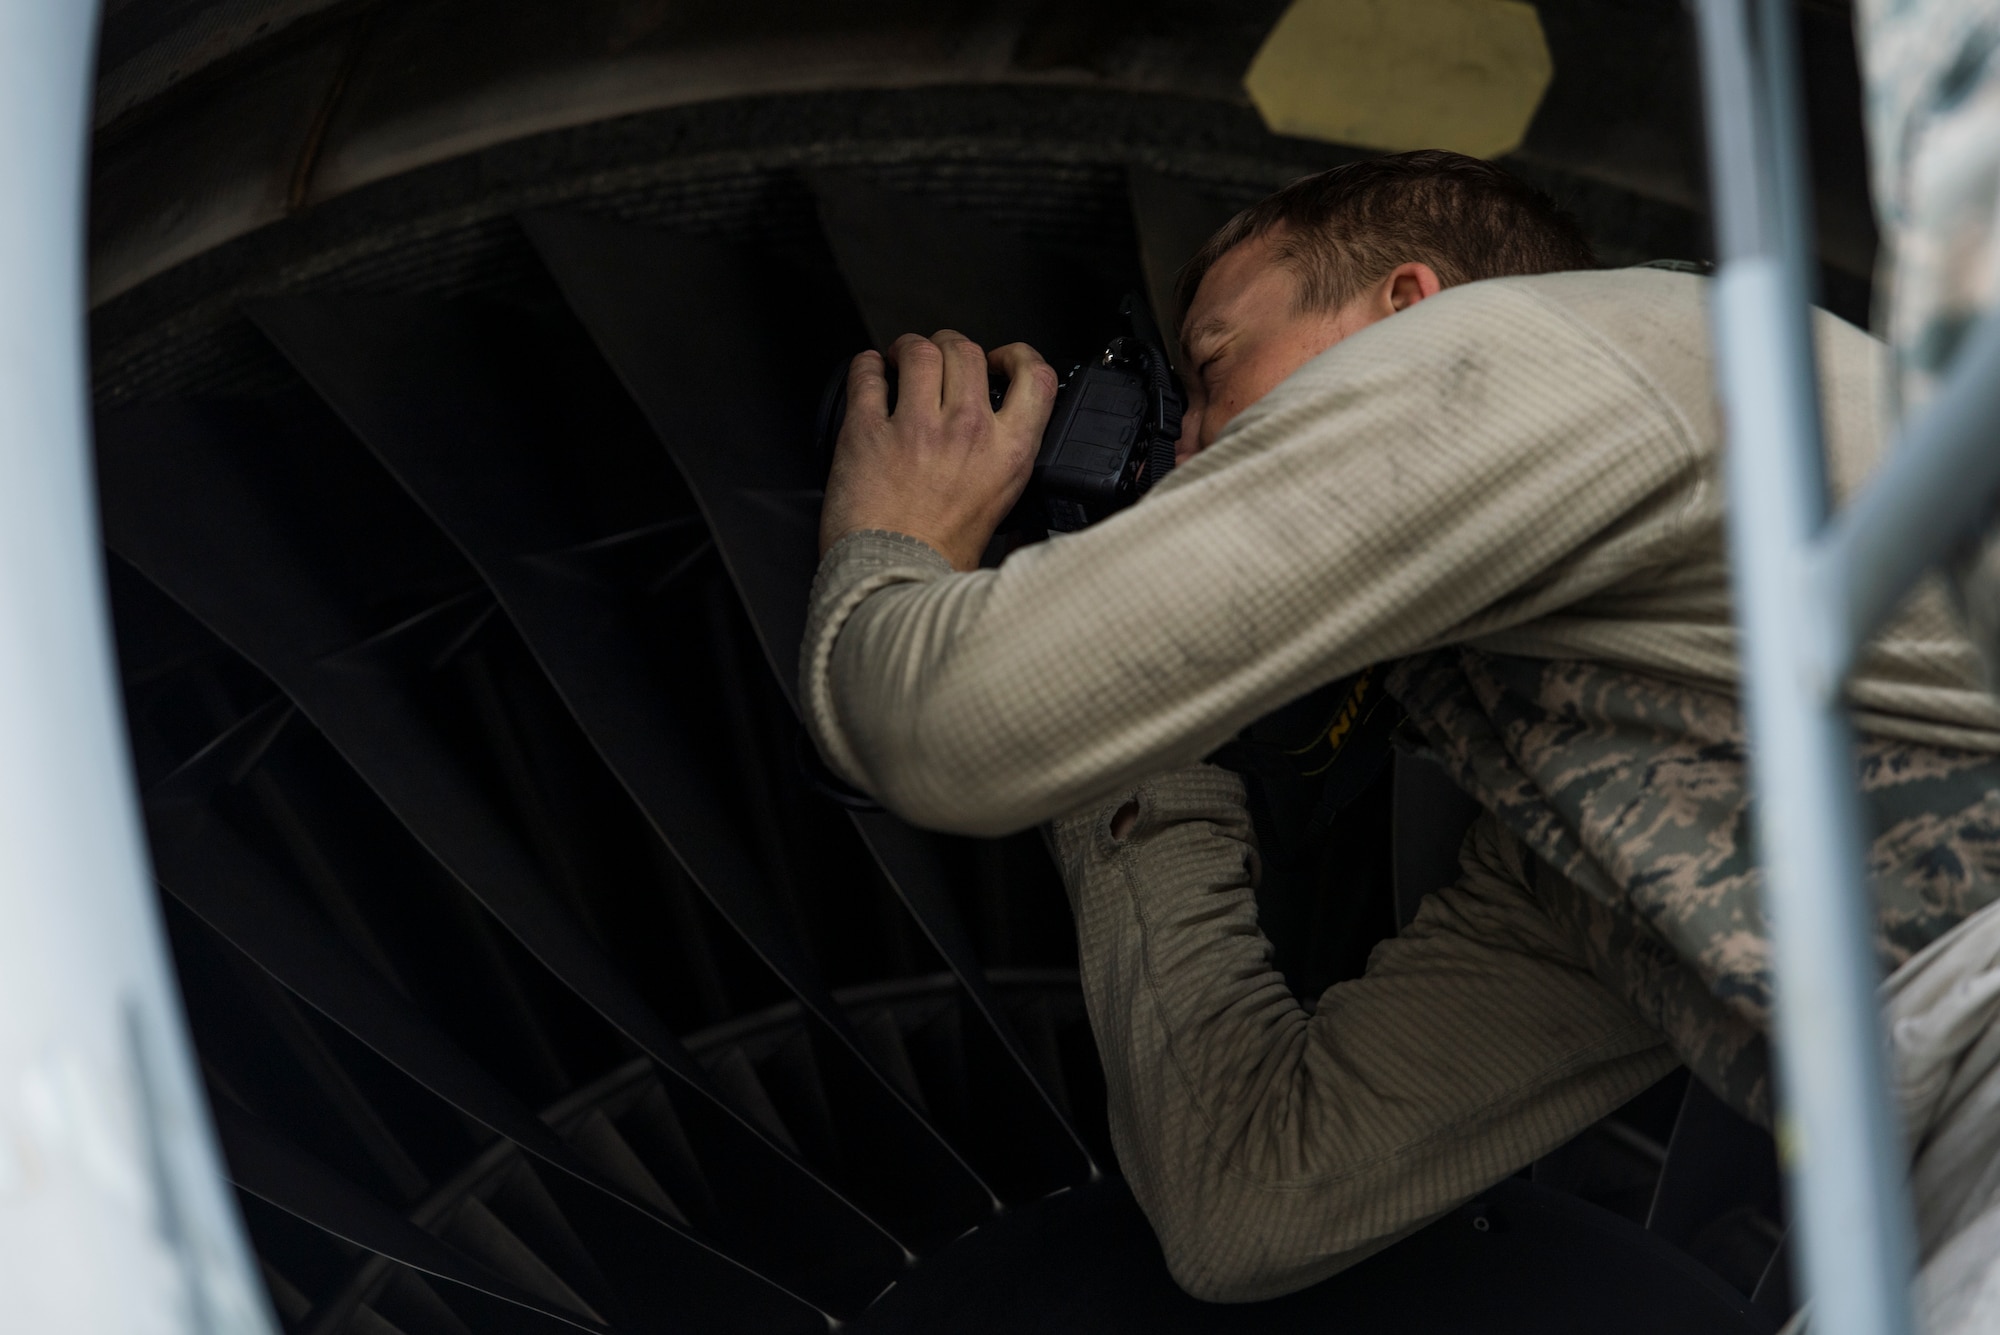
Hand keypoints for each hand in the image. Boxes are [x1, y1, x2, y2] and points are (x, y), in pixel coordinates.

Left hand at [819, 330, 1058, 570]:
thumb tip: (1008, 460)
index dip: (1018, 356)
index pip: (1036, 377)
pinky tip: (869, 373)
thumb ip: (1006, 474)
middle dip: (951, 346)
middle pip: (967, 351)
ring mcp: (917, 428)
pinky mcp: (868, 432)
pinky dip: (866, 366)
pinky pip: (866, 375)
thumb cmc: (937, 560)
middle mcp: (968, 432)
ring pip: (919, 351)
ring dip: (908, 348)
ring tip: (899, 360)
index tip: (1001, 362)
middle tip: (938, 359)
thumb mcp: (1001, 514)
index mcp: (1008, 453)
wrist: (891, 583)